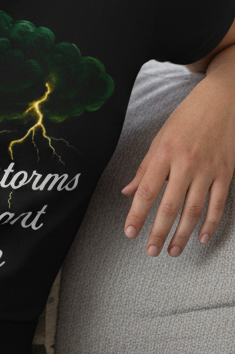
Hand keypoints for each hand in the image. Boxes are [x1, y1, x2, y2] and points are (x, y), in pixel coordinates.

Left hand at [121, 67, 234, 256]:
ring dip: (183, 234)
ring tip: (173, 250)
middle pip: (170, 206)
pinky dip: (210, 224)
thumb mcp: (159, 139)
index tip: (130, 233)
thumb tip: (128, 193)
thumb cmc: (185, 119)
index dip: (137, 214)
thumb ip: (145, 169)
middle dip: (159, 232)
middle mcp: (185, 163)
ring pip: (194, 210)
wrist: (220, 102)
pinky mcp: (226, 173)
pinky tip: (201, 238)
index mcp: (164, 154)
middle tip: (151, 251)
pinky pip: (218, 204)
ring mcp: (208, 170)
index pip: (146, 191)